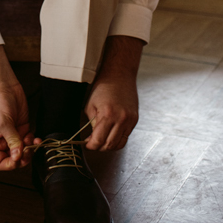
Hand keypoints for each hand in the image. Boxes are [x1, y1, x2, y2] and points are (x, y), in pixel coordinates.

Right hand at [0, 44, 39, 170]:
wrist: (4, 86)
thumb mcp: (3, 123)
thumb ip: (12, 140)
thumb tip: (18, 156)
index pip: (1, 162)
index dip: (10, 164)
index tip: (18, 159)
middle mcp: (3, 141)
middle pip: (15, 159)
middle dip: (23, 157)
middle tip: (28, 151)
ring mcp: (14, 135)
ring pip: (24, 150)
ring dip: (30, 149)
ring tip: (33, 142)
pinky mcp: (23, 127)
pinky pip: (30, 140)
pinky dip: (34, 141)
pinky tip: (36, 138)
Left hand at [84, 35, 142, 151]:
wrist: (119, 75)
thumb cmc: (103, 87)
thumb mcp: (90, 105)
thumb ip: (91, 124)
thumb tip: (92, 138)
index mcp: (108, 114)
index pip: (99, 140)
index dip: (91, 145)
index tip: (87, 144)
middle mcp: (121, 119)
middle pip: (110, 145)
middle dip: (99, 147)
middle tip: (93, 143)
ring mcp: (130, 120)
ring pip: (119, 144)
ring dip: (109, 145)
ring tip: (102, 140)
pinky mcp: (134, 120)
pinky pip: (126, 136)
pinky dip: (118, 138)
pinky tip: (111, 134)